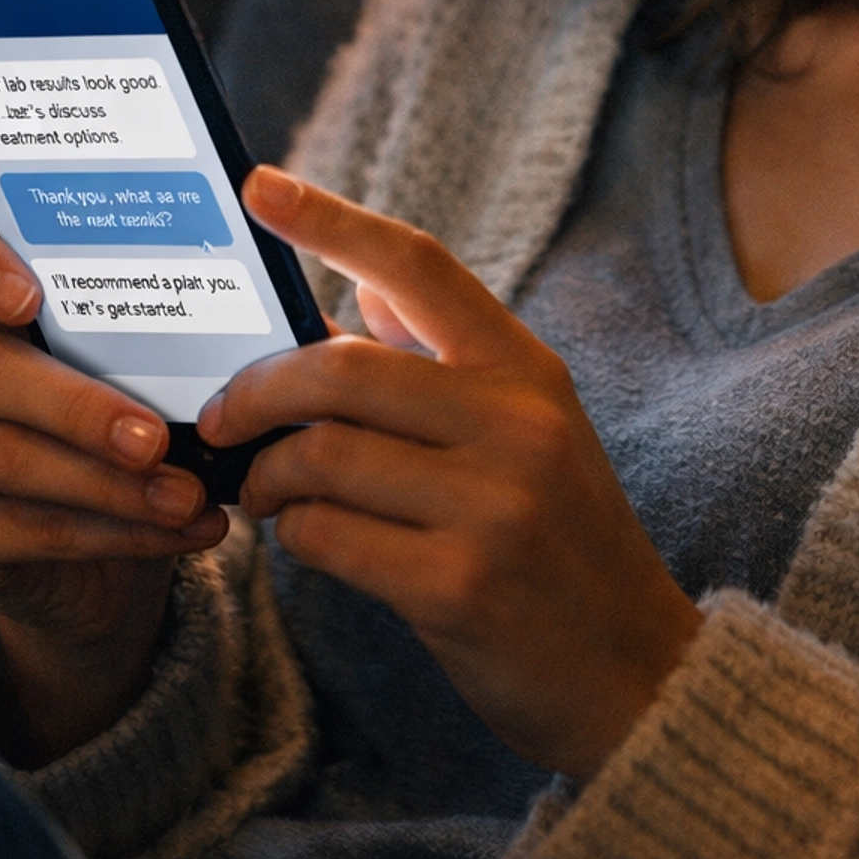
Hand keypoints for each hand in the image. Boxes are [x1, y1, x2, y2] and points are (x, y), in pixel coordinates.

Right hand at [0, 194, 228, 760]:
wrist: (104, 552)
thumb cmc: (136, 415)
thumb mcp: (153, 359)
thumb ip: (181, 322)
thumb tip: (281, 314)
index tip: (29, 297)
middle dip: (78, 406)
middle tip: (155, 439)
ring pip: (6, 459)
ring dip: (110, 483)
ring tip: (189, 495)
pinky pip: (25, 529)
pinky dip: (116, 531)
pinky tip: (180, 529)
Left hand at [200, 164, 702, 781]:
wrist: (637, 674)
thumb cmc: (563, 545)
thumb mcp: (534, 433)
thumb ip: (448, 362)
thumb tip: (361, 291)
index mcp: (528, 371)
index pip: (419, 265)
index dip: (331, 218)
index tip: (258, 184)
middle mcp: (516, 424)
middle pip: (339, 368)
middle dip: (255, 391)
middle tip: (221, 418)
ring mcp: (492, 505)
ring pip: (319, 455)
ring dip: (266, 477)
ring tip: (263, 493)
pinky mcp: (457, 585)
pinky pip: (327, 535)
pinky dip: (294, 535)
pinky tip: (304, 539)